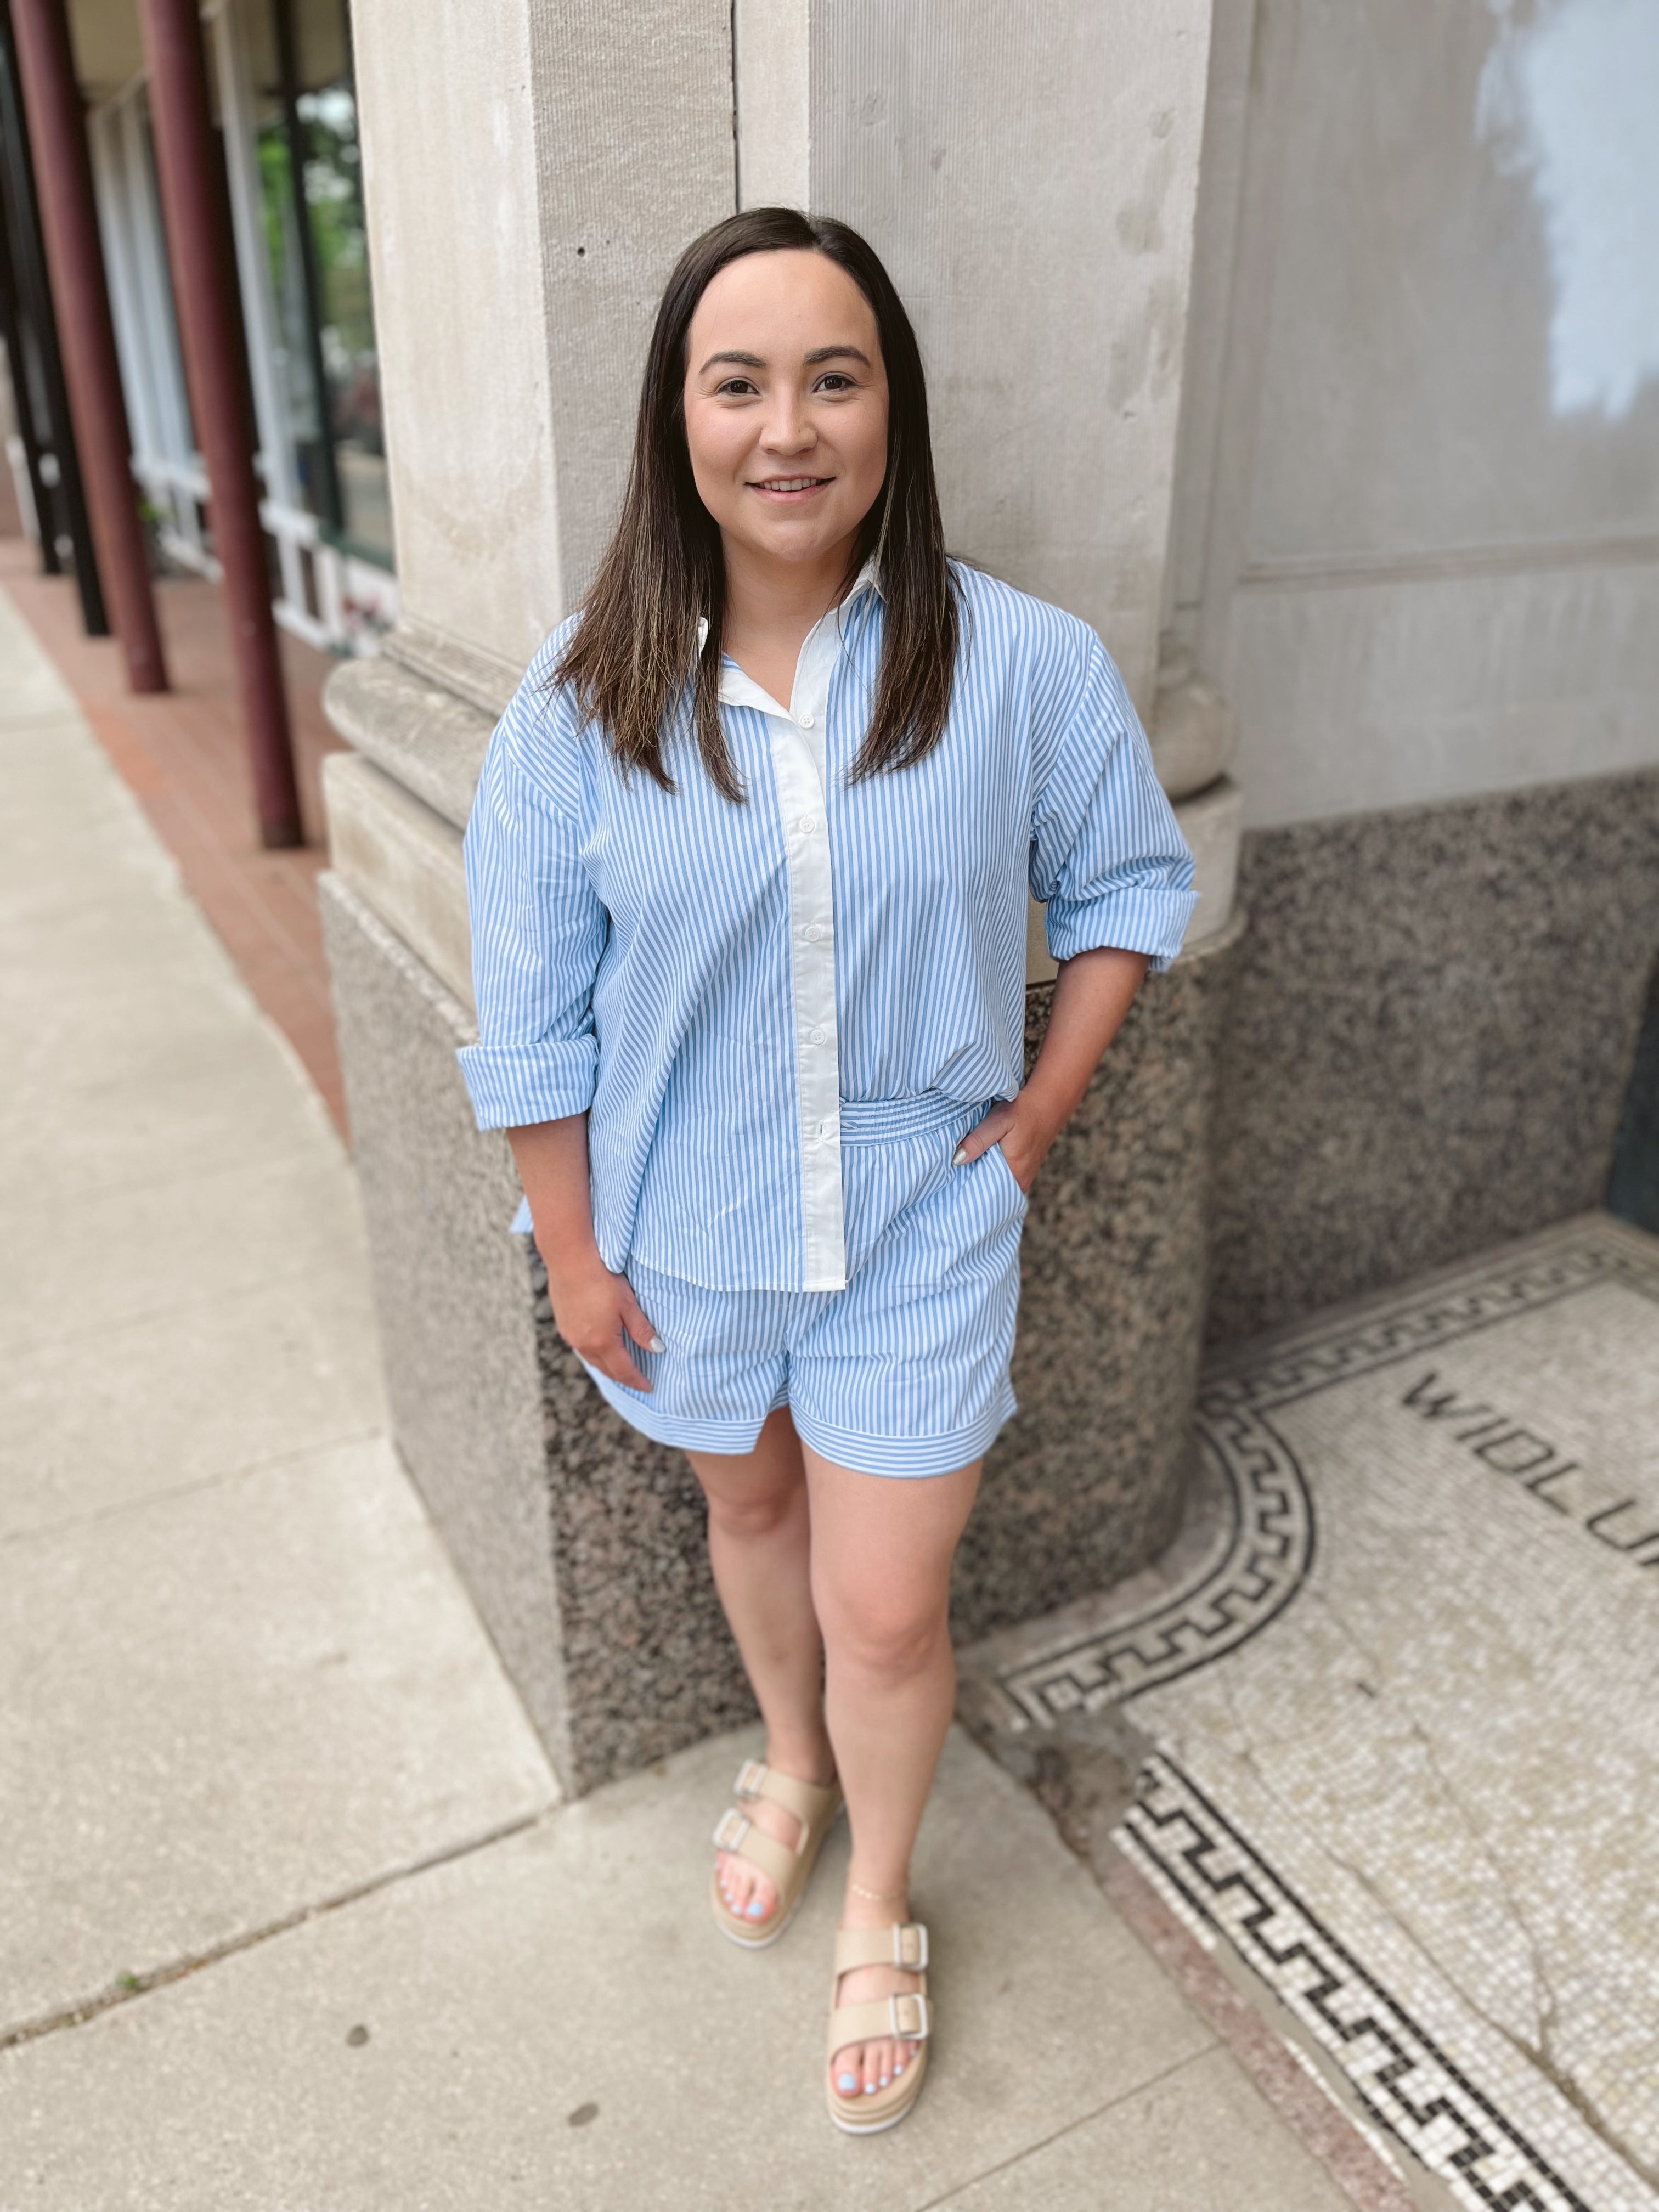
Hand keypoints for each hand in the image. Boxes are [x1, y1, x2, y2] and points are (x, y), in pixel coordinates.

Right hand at [542, 1244, 662, 1390]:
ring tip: (621, 1367)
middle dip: (623, 1377)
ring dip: (607, 1366)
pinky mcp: (563, 1325)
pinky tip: (600, 1347)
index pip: (623, 1371)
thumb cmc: (602, 1279)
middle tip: (637, 1380)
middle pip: (606, 1369)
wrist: (569, 1259)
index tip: (649, 1387)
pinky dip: (594, 1353)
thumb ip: (642, 1330)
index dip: (637, 1381)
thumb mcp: (628, 1304)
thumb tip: (657, 1349)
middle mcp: (583, 1344)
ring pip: (592, 1360)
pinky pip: (581, 1348)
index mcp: (602, 1342)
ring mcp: (570, 1335)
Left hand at [951, 1092, 1058, 1194]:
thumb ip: (978, 1141)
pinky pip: (1003, 1177)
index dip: (968, 1189)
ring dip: (981, 1176)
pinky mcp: (1024, 1169)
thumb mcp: (998, 1121)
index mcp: (1016, 1174)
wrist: (1049, 1100)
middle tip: (952, 1177)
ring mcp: (1024, 1176)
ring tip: (963, 1168)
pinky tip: (980, 1161)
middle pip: (991, 1192)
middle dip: (972, 1184)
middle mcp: (1022, 1181)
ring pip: (997, 1184)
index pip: (986, 1194)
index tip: (951, 1184)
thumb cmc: (1023, 1109)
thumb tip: (957, 1160)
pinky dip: (991, 1170)